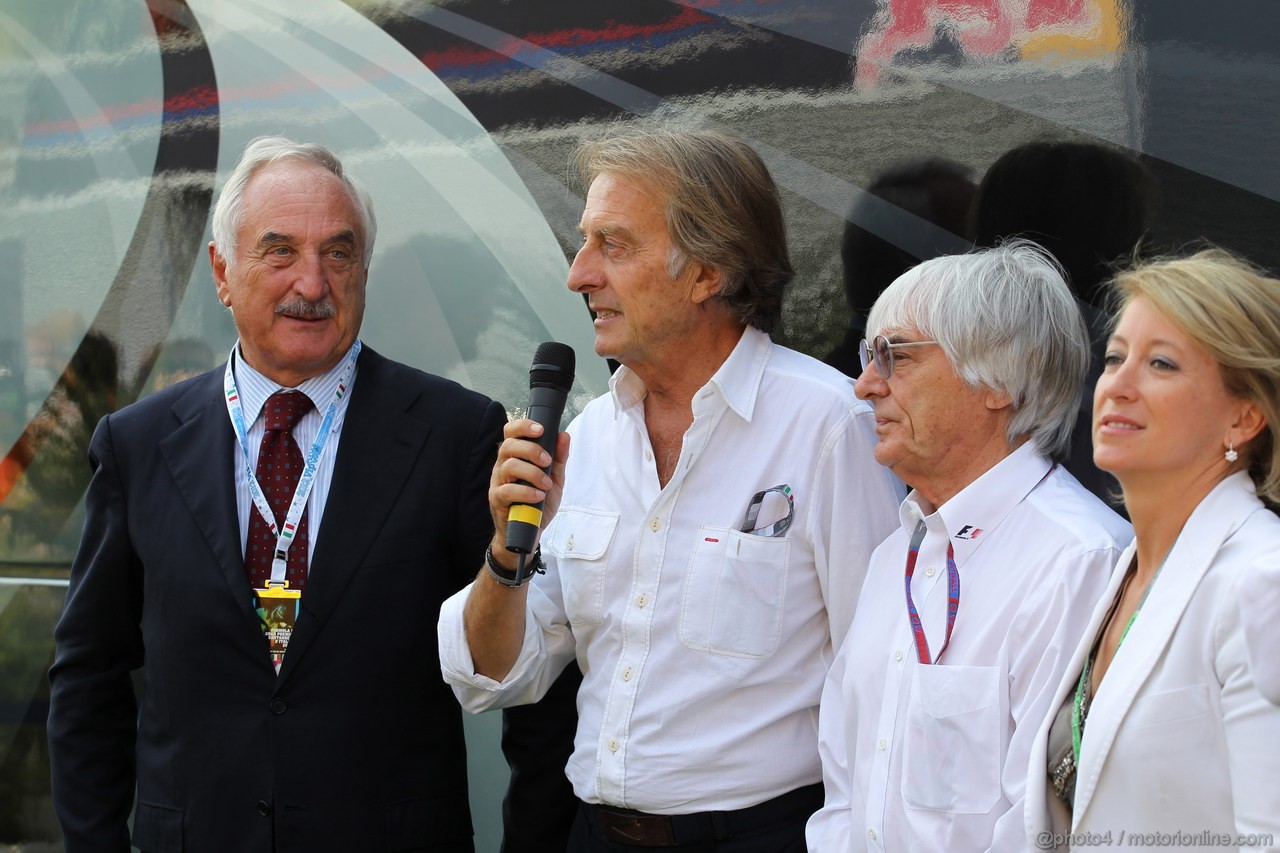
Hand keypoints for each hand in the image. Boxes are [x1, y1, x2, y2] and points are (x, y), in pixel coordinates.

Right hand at [488, 418, 568, 566]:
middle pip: (509, 446)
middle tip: (548, 461)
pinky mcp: (497, 500)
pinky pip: (507, 490)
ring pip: (509, 466)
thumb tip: (563, 435)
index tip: (540, 429)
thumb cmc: (539, 501)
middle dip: (532, 450)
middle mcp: (503, 465)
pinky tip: (538, 495)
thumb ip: (558, 458)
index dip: (522, 426)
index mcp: (515, 456)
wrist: (530, 531)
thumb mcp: (554, 478)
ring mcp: (498, 482)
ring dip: (532, 473)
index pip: (510, 432)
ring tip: (546, 484)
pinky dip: (526, 491)